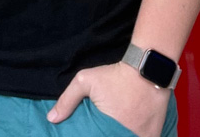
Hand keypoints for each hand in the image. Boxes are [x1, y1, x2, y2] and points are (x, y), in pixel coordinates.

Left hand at [47, 62, 169, 136]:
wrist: (147, 69)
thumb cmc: (115, 77)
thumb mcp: (86, 81)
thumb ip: (67, 100)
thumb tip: (51, 119)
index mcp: (107, 131)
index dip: (91, 136)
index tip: (90, 132)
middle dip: (104, 136)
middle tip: (101, 129)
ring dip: (119, 136)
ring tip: (111, 129)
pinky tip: (128, 130)